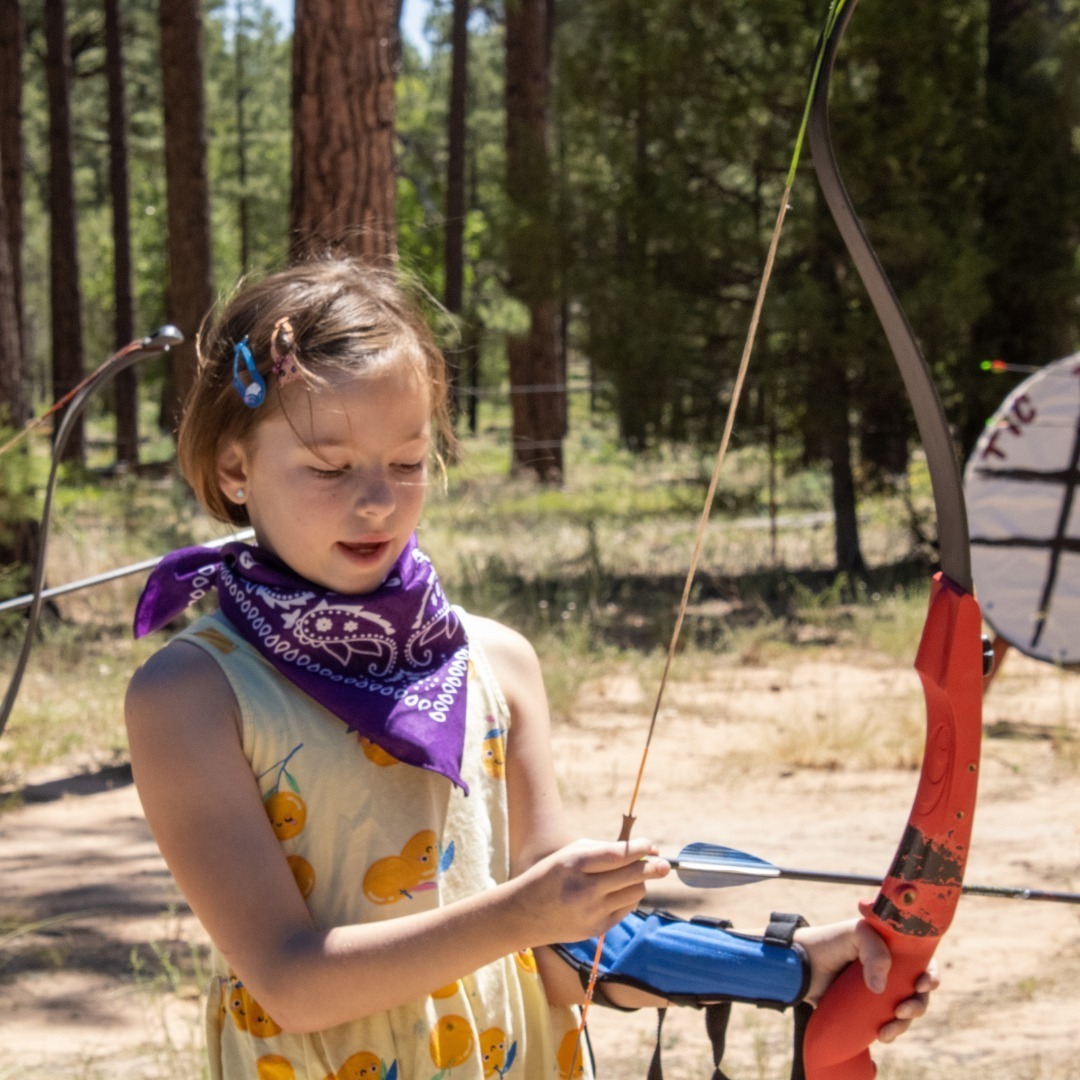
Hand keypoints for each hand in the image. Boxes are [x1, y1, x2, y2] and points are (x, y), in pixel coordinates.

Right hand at [511, 838, 669, 944]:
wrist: (524, 914)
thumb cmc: (552, 874)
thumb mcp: (571, 854)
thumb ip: (606, 850)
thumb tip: (647, 851)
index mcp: (575, 865)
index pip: (618, 855)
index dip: (639, 849)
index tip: (650, 845)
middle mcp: (584, 890)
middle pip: (632, 876)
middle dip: (653, 867)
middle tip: (665, 863)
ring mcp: (591, 913)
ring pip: (634, 893)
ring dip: (640, 881)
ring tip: (634, 875)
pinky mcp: (597, 929)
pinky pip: (626, 909)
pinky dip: (628, 897)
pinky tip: (619, 891)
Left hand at [794, 919, 939, 1042]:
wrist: (800, 965)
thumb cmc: (828, 942)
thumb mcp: (855, 934)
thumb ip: (874, 952)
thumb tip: (881, 989)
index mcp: (892, 950)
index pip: (922, 963)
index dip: (930, 976)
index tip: (923, 985)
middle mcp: (890, 972)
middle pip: (918, 993)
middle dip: (918, 1005)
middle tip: (902, 1010)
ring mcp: (879, 993)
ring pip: (905, 1013)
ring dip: (903, 1025)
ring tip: (886, 1031)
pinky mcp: (867, 1011)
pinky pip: (888, 1025)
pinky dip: (891, 1033)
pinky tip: (881, 1036)